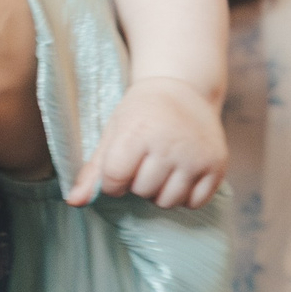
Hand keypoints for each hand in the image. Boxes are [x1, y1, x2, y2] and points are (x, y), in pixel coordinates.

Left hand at [67, 75, 225, 208]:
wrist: (182, 88)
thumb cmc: (141, 112)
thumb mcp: (113, 131)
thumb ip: (93, 169)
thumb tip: (73, 202)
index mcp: (138, 132)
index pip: (114, 179)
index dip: (112, 181)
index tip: (119, 168)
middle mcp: (169, 144)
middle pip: (142, 191)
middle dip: (137, 183)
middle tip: (144, 160)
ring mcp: (195, 156)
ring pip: (167, 201)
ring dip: (160, 192)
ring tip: (161, 167)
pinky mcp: (216, 166)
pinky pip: (194, 203)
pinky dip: (184, 196)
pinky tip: (180, 174)